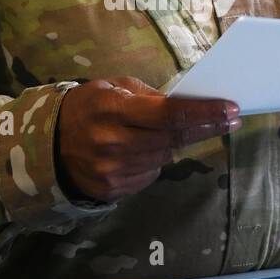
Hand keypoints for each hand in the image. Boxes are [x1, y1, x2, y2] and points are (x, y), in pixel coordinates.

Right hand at [56, 76, 241, 201]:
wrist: (48, 146)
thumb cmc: (87, 108)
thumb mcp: (112, 88)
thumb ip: (149, 96)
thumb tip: (190, 105)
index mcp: (113, 110)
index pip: (170, 114)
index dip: (204, 113)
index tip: (231, 110)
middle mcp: (114, 142)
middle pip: (174, 137)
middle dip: (205, 127)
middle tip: (229, 119)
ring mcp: (113, 170)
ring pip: (165, 157)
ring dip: (176, 143)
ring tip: (173, 130)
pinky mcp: (113, 189)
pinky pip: (150, 173)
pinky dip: (155, 160)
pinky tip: (144, 149)